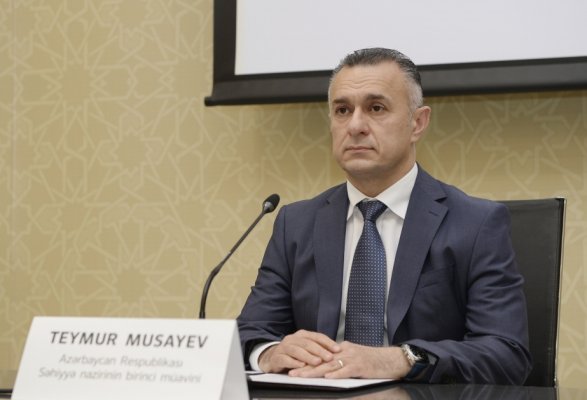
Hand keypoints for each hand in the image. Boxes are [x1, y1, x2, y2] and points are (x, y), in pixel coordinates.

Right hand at [258, 329, 340, 373]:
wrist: (272, 357)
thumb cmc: (294, 353)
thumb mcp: (306, 348)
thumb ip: (319, 348)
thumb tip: (338, 351)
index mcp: (302, 334)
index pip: (317, 336)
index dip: (328, 342)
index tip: (338, 349)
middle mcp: (292, 339)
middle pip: (307, 343)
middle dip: (319, 350)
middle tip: (329, 357)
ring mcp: (283, 347)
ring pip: (296, 350)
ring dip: (308, 356)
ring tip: (317, 362)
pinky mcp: (276, 357)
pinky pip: (285, 359)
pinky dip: (294, 363)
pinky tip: (301, 366)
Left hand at [288, 342, 410, 378]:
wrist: (392, 359)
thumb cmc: (374, 361)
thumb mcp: (355, 357)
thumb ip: (342, 361)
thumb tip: (328, 368)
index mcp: (342, 349)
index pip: (320, 356)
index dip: (306, 362)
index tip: (293, 366)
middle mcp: (344, 352)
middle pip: (321, 361)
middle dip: (305, 367)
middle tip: (291, 372)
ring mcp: (352, 358)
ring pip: (330, 365)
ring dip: (314, 372)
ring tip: (301, 376)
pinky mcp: (361, 366)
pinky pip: (346, 371)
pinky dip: (336, 374)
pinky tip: (327, 378)